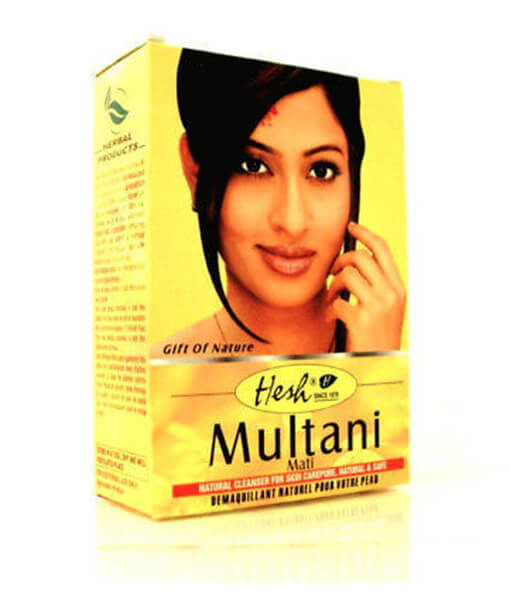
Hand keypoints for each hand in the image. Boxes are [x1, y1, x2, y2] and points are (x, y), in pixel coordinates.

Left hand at [325, 222, 405, 351]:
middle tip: (332, 272)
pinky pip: (337, 301)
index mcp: (398, 288)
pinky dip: (331, 308)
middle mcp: (391, 294)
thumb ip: (378, 285)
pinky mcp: (361, 321)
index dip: (365, 233)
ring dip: (333, 285)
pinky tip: (334, 318)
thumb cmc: (378, 336)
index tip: (351, 226)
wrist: (380, 366)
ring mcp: (377, 307)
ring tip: (333, 297)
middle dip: (340, 260)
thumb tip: (357, 259)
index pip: (383, 249)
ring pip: (347, 275)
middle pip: (361, 257)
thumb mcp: (387, 308)